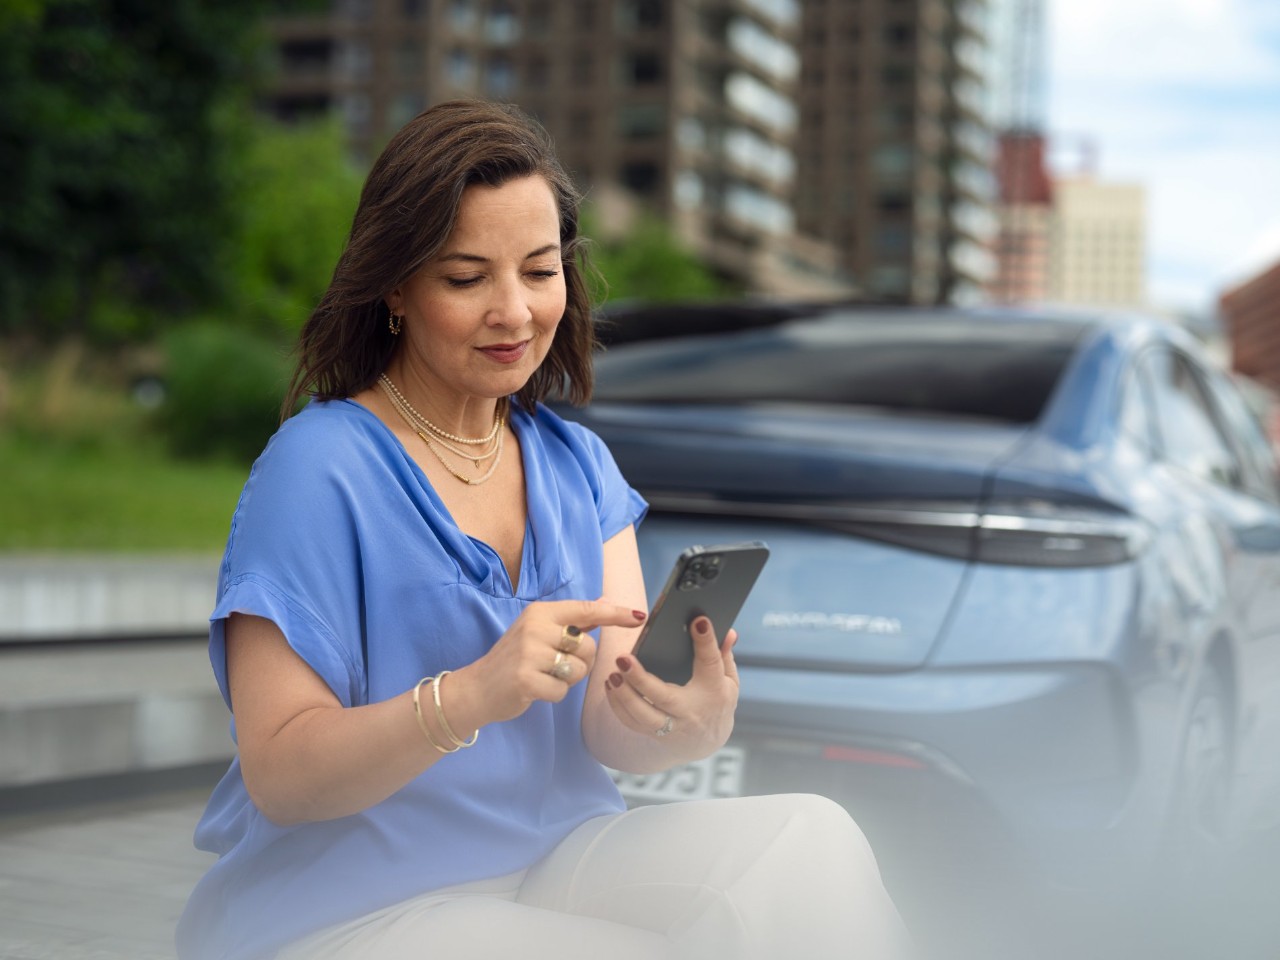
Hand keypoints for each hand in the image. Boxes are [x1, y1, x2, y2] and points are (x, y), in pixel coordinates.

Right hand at [462, 600, 647, 726]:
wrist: (477, 687)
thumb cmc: (514, 659)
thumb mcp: (540, 631)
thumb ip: (573, 619)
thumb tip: (606, 601)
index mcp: (541, 613)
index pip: (586, 610)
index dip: (615, 614)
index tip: (639, 617)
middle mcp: (535, 628)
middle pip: (588, 647)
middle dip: (581, 662)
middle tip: (556, 665)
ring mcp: (529, 653)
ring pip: (578, 671)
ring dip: (567, 680)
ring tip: (544, 676)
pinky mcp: (526, 679)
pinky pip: (562, 692)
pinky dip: (554, 695)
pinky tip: (535, 689)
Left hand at [603, 616, 738, 756]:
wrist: (707, 743)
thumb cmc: (716, 702)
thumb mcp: (728, 680)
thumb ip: (724, 655)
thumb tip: (729, 632)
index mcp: (713, 690)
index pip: (710, 663)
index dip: (705, 642)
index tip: (698, 621)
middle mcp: (690, 711)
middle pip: (663, 697)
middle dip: (640, 678)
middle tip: (623, 658)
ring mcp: (671, 726)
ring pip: (642, 716)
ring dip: (623, 695)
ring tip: (613, 673)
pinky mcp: (654, 734)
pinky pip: (632, 723)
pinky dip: (618, 705)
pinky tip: (611, 685)